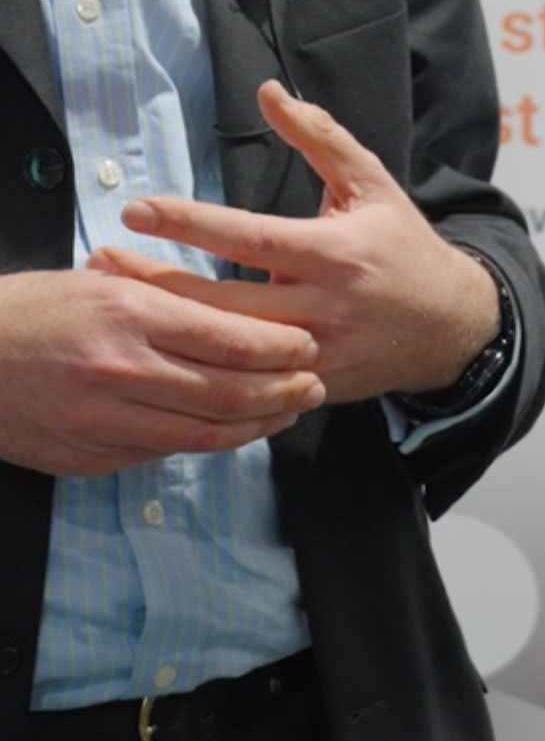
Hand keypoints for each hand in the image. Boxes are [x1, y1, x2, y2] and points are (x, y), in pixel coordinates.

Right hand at [0, 263, 323, 478]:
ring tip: (288, 412)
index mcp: (131, 315)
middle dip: (283, 391)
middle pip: (228, 391)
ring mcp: (105, 421)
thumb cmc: (32, 310)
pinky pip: (164, 452)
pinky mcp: (91, 457)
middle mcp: (123, 371)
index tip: (308, 344)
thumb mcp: (101, 283)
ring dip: (256, 425)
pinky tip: (232, 431)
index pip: (229, 339)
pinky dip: (208, 443)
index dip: (280, 348)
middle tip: (316, 384)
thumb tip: (233, 318)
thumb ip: (166, 300)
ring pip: (204, 433)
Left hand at [93, 82, 499, 404]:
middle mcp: (320, 307)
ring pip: (226, 350)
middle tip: (100, 260)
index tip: (137, 208)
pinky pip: (245, 385)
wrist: (452, 325)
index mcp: (333, 252)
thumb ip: (319, 136)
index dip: (189, 223)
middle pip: (221, 303)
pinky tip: (156, 355)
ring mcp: (313, 355)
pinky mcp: (309, 387)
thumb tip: (267, 91)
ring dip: (166, 327)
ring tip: (112, 303)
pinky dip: (198, 370)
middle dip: (155, 282)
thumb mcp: (371, 182)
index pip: (248, 236)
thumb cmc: (403, 244)